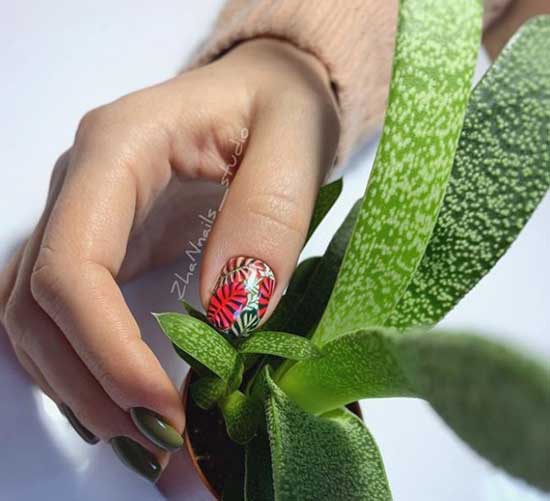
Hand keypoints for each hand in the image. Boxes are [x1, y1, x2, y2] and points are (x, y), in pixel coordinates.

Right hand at [0, 38, 338, 480]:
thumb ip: (267, 215)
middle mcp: (83, 184)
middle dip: (89, 384)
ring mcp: (89, 216)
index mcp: (118, 147)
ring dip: (80, 387)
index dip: (105, 347)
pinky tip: (123, 400)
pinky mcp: (107, 243)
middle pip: (37, 301)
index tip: (164, 406)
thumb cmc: (280, 104)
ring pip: (35, 316)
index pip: (71, 262)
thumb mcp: (295, 141)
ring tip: (146, 439)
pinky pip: (64, 314)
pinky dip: (83, 366)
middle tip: (160, 444)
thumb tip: (230, 311)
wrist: (266, 94)